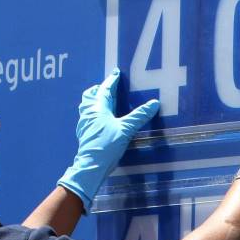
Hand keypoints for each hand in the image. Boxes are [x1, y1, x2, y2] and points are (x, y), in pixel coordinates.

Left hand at [58, 69, 158, 211]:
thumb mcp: (125, 129)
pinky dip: (95, 112)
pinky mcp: (86, 133)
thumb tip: (154, 103)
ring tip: (104, 100)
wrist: (91, 166)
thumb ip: (139, 116)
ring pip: (88, 105)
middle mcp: (89, 113)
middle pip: (91, 95)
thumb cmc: (106, 145)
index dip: (111, 81)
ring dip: (95, 100)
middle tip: (108, 86)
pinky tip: (102, 119)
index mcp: (98, 108)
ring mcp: (85, 124)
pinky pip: (89, 116)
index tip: (115, 73)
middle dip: (99, 89)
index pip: (105, 90)